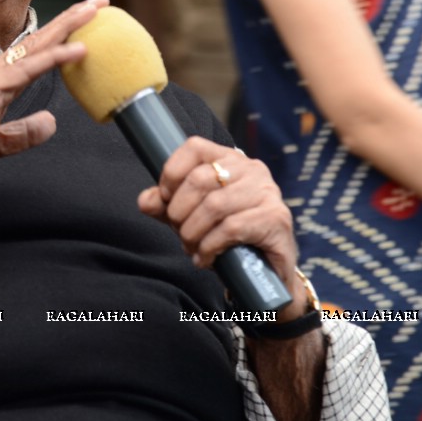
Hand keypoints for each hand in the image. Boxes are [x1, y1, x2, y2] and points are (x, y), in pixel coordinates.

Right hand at [0, 0, 106, 205]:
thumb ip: (24, 132)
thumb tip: (51, 121)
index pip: (33, 52)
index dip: (62, 36)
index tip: (87, 22)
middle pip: (38, 40)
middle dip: (70, 19)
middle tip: (100, 2)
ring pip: (34, 47)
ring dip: (67, 27)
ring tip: (94, 10)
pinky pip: (26, 70)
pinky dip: (53, 58)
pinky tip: (77, 49)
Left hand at [137, 142, 306, 321]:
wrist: (267, 273)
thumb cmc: (228, 238)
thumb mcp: (192, 218)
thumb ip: (167, 206)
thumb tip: (145, 200)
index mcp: (229, 159)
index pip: (194, 147)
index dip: (171, 173)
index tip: (166, 200)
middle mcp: (251, 169)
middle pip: (200, 179)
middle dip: (180, 212)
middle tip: (180, 233)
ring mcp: (267, 192)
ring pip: (214, 205)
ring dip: (193, 233)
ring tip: (191, 248)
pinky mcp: (276, 218)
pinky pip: (231, 228)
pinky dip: (210, 246)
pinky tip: (206, 258)